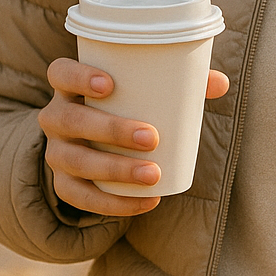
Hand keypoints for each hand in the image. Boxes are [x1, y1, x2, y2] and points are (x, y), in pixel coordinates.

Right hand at [40, 58, 229, 217]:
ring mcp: (56, 152)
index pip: (60, 72)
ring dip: (115, 169)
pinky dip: (113, 202)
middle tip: (152, 137)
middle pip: (71, 120)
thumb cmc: (126, 106)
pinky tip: (146, 202)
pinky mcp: (63, 183)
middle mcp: (56, 117)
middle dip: (111, 130)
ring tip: (153, 174)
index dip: (78, 76)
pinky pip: (79, 197)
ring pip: (75, 161)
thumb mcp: (144, 91)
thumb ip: (180, 83)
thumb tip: (219, 83)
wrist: (93, 144)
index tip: (109, 85)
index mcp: (71, 87)